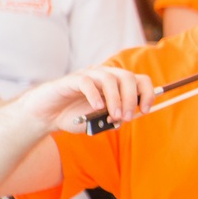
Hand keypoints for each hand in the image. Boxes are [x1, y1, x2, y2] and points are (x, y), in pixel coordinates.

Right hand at [18, 66, 154, 132]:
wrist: (50, 116)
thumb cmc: (77, 117)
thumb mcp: (101, 122)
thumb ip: (115, 120)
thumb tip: (124, 119)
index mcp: (117, 86)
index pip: (140, 80)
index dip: (147, 93)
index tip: (146, 110)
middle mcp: (105, 77)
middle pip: (128, 77)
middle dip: (132, 99)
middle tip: (128, 118)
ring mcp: (89, 77)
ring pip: (110, 78)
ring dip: (116, 99)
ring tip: (114, 116)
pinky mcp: (72, 80)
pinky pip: (87, 82)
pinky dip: (95, 95)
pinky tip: (97, 107)